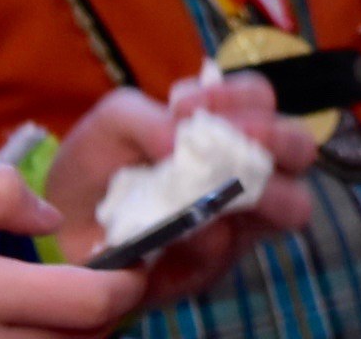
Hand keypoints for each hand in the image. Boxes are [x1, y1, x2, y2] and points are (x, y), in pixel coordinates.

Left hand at [42, 78, 318, 301]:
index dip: (238, 95)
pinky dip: (205, 236)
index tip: (185, 103)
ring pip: (293, 205)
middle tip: (236, 135)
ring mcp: (238, 221)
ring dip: (263, 190)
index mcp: (229, 127)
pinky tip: (175, 227)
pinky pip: (226, 250)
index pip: (261, 99)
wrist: (60, 225)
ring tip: (217, 186)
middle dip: (276, 137)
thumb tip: (177, 135)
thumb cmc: (99, 163)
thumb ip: (142, 114)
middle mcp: (248, 171)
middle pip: (300, 146)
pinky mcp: (209, 267)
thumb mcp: (111, 123)